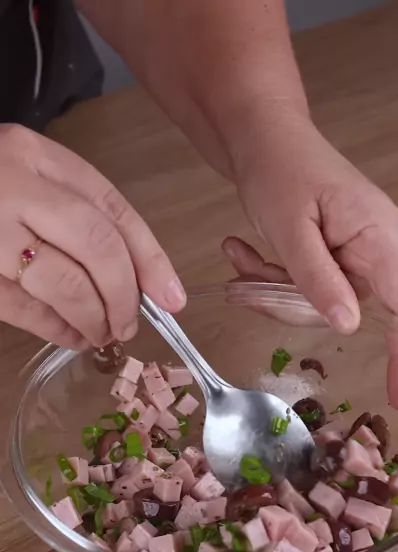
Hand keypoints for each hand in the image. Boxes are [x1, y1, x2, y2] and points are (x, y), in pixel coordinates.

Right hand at [0, 124, 185, 348]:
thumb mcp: (30, 177)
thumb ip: (79, 213)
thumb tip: (143, 281)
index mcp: (36, 156)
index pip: (113, 210)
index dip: (151, 260)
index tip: (172, 298)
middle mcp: (13, 186)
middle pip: (98, 247)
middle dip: (124, 296)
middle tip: (131, 324)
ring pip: (64, 284)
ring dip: (94, 319)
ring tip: (104, 334)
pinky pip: (23, 309)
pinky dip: (57, 330)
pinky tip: (74, 338)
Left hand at [225, 117, 397, 408]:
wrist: (260, 134)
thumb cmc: (280, 167)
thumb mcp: (291, 227)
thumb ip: (318, 278)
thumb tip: (349, 326)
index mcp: (379, 236)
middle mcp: (374, 248)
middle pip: (347, 311)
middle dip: (292, 306)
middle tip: (250, 284)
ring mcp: (352, 253)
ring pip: (317, 304)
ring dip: (273, 290)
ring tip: (239, 255)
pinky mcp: (329, 255)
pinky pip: (304, 288)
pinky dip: (270, 278)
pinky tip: (241, 251)